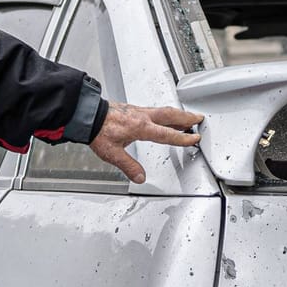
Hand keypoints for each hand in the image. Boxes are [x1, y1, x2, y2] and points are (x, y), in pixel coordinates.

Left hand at [88, 102, 203, 183]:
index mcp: (141, 127)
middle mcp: (142, 116)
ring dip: (178, 114)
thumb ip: (129, 166)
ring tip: (188, 118)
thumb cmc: (97, 130)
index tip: (194, 138)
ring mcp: (138, 111)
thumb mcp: (113, 154)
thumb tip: (140, 177)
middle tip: (199, 119)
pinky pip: (155, 110)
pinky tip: (165, 117)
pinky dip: (166, 113)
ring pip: (164, 111)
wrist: (86, 114)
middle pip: (171, 115)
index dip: (182, 138)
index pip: (167, 134)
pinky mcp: (133, 109)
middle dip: (187, 118)